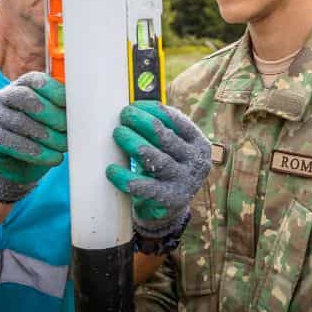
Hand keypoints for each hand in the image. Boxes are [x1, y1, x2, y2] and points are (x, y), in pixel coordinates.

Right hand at [0, 71, 66, 202]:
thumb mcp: (50, 117)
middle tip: (68, 128)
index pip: (36, 80)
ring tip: (64, 146)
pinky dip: (36, 152)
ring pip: (21, 123)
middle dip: (51, 114)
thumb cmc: (39, 134)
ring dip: (46, 136)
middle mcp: (2, 96)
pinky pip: (13, 143)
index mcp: (20, 85)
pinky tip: (53, 157)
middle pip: (27, 99)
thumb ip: (62, 107)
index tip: (70, 103)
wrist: (16, 164)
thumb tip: (86, 104)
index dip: (54, 90)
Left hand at [106, 102, 210, 237]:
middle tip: (125, 115)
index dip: (154, 110)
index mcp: (199, 144)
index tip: (136, 105)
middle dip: (142, 122)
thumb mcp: (175, 148)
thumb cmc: (169, 167)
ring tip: (118, 133)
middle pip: (165, 138)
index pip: (177, 121)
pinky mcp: (167, 200)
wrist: (173, 206)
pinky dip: (126, 177)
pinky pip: (144, 187)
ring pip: (156, 159)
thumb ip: (163, 130)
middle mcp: (195, 162)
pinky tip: (112, 170)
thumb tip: (135, 109)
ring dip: (134, 143)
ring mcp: (183, 182)